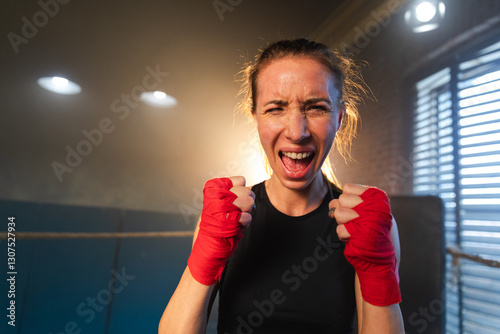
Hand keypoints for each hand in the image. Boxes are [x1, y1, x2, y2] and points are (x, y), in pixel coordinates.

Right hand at [188, 176, 254, 285]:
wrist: (207, 248)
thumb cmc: (215, 227)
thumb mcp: (221, 205)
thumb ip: (233, 194)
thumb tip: (249, 186)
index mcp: (212, 190)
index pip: (240, 180)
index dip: (242, 190)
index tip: (235, 199)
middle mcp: (215, 197)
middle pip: (247, 190)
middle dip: (248, 201)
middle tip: (239, 210)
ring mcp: (221, 209)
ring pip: (248, 201)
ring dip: (246, 211)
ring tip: (237, 218)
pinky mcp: (227, 222)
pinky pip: (247, 217)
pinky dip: (245, 223)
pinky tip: (236, 226)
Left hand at [328, 184, 400, 305]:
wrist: (379, 257)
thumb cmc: (370, 229)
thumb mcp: (366, 209)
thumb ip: (349, 200)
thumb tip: (332, 204)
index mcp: (378, 196)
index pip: (348, 188)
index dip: (347, 200)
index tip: (357, 209)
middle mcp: (376, 206)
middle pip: (341, 199)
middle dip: (343, 210)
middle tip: (355, 221)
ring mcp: (369, 220)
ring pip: (338, 213)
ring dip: (343, 223)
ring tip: (355, 229)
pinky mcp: (361, 235)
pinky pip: (339, 229)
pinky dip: (343, 236)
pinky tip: (355, 239)